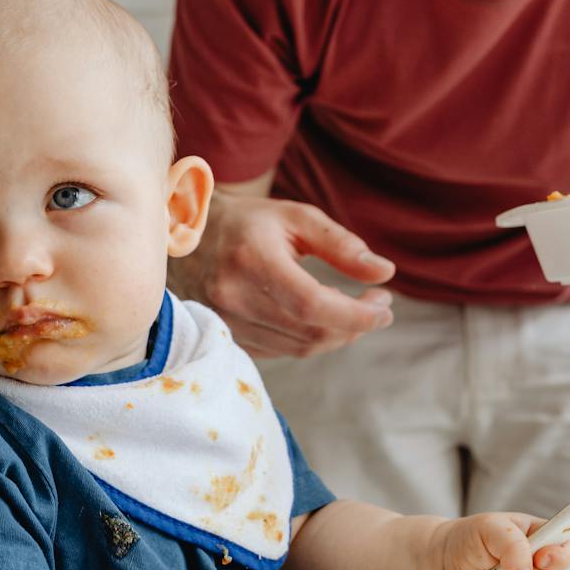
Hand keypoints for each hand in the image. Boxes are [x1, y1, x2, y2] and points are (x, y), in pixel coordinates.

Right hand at [168, 191, 395, 357]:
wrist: (185, 236)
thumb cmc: (248, 221)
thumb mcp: (296, 218)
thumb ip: (341, 245)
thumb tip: (384, 272)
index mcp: (253, 261)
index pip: (313, 305)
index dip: (357, 315)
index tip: (385, 306)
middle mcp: (234, 298)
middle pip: (311, 332)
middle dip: (355, 325)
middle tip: (377, 304)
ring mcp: (226, 322)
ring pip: (299, 347)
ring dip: (336, 335)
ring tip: (352, 309)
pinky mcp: (227, 337)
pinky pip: (281, 351)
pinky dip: (310, 339)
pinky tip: (321, 318)